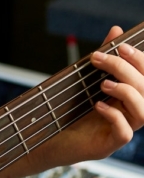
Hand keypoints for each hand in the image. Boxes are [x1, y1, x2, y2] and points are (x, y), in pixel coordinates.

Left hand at [35, 26, 143, 168]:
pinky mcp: (108, 146)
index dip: (140, 60)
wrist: (43, 142)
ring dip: (127, 93)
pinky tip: (98, 106)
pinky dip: (114, 117)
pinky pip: (125, 133)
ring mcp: (121, 131)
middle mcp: (129, 114)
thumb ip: (103, 60)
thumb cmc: (66, 113)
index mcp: (129, 98)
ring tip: (103, 84)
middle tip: (102, 60)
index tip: (121, 46)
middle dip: (127, 70)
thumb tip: (116, 30)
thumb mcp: (85, 83)